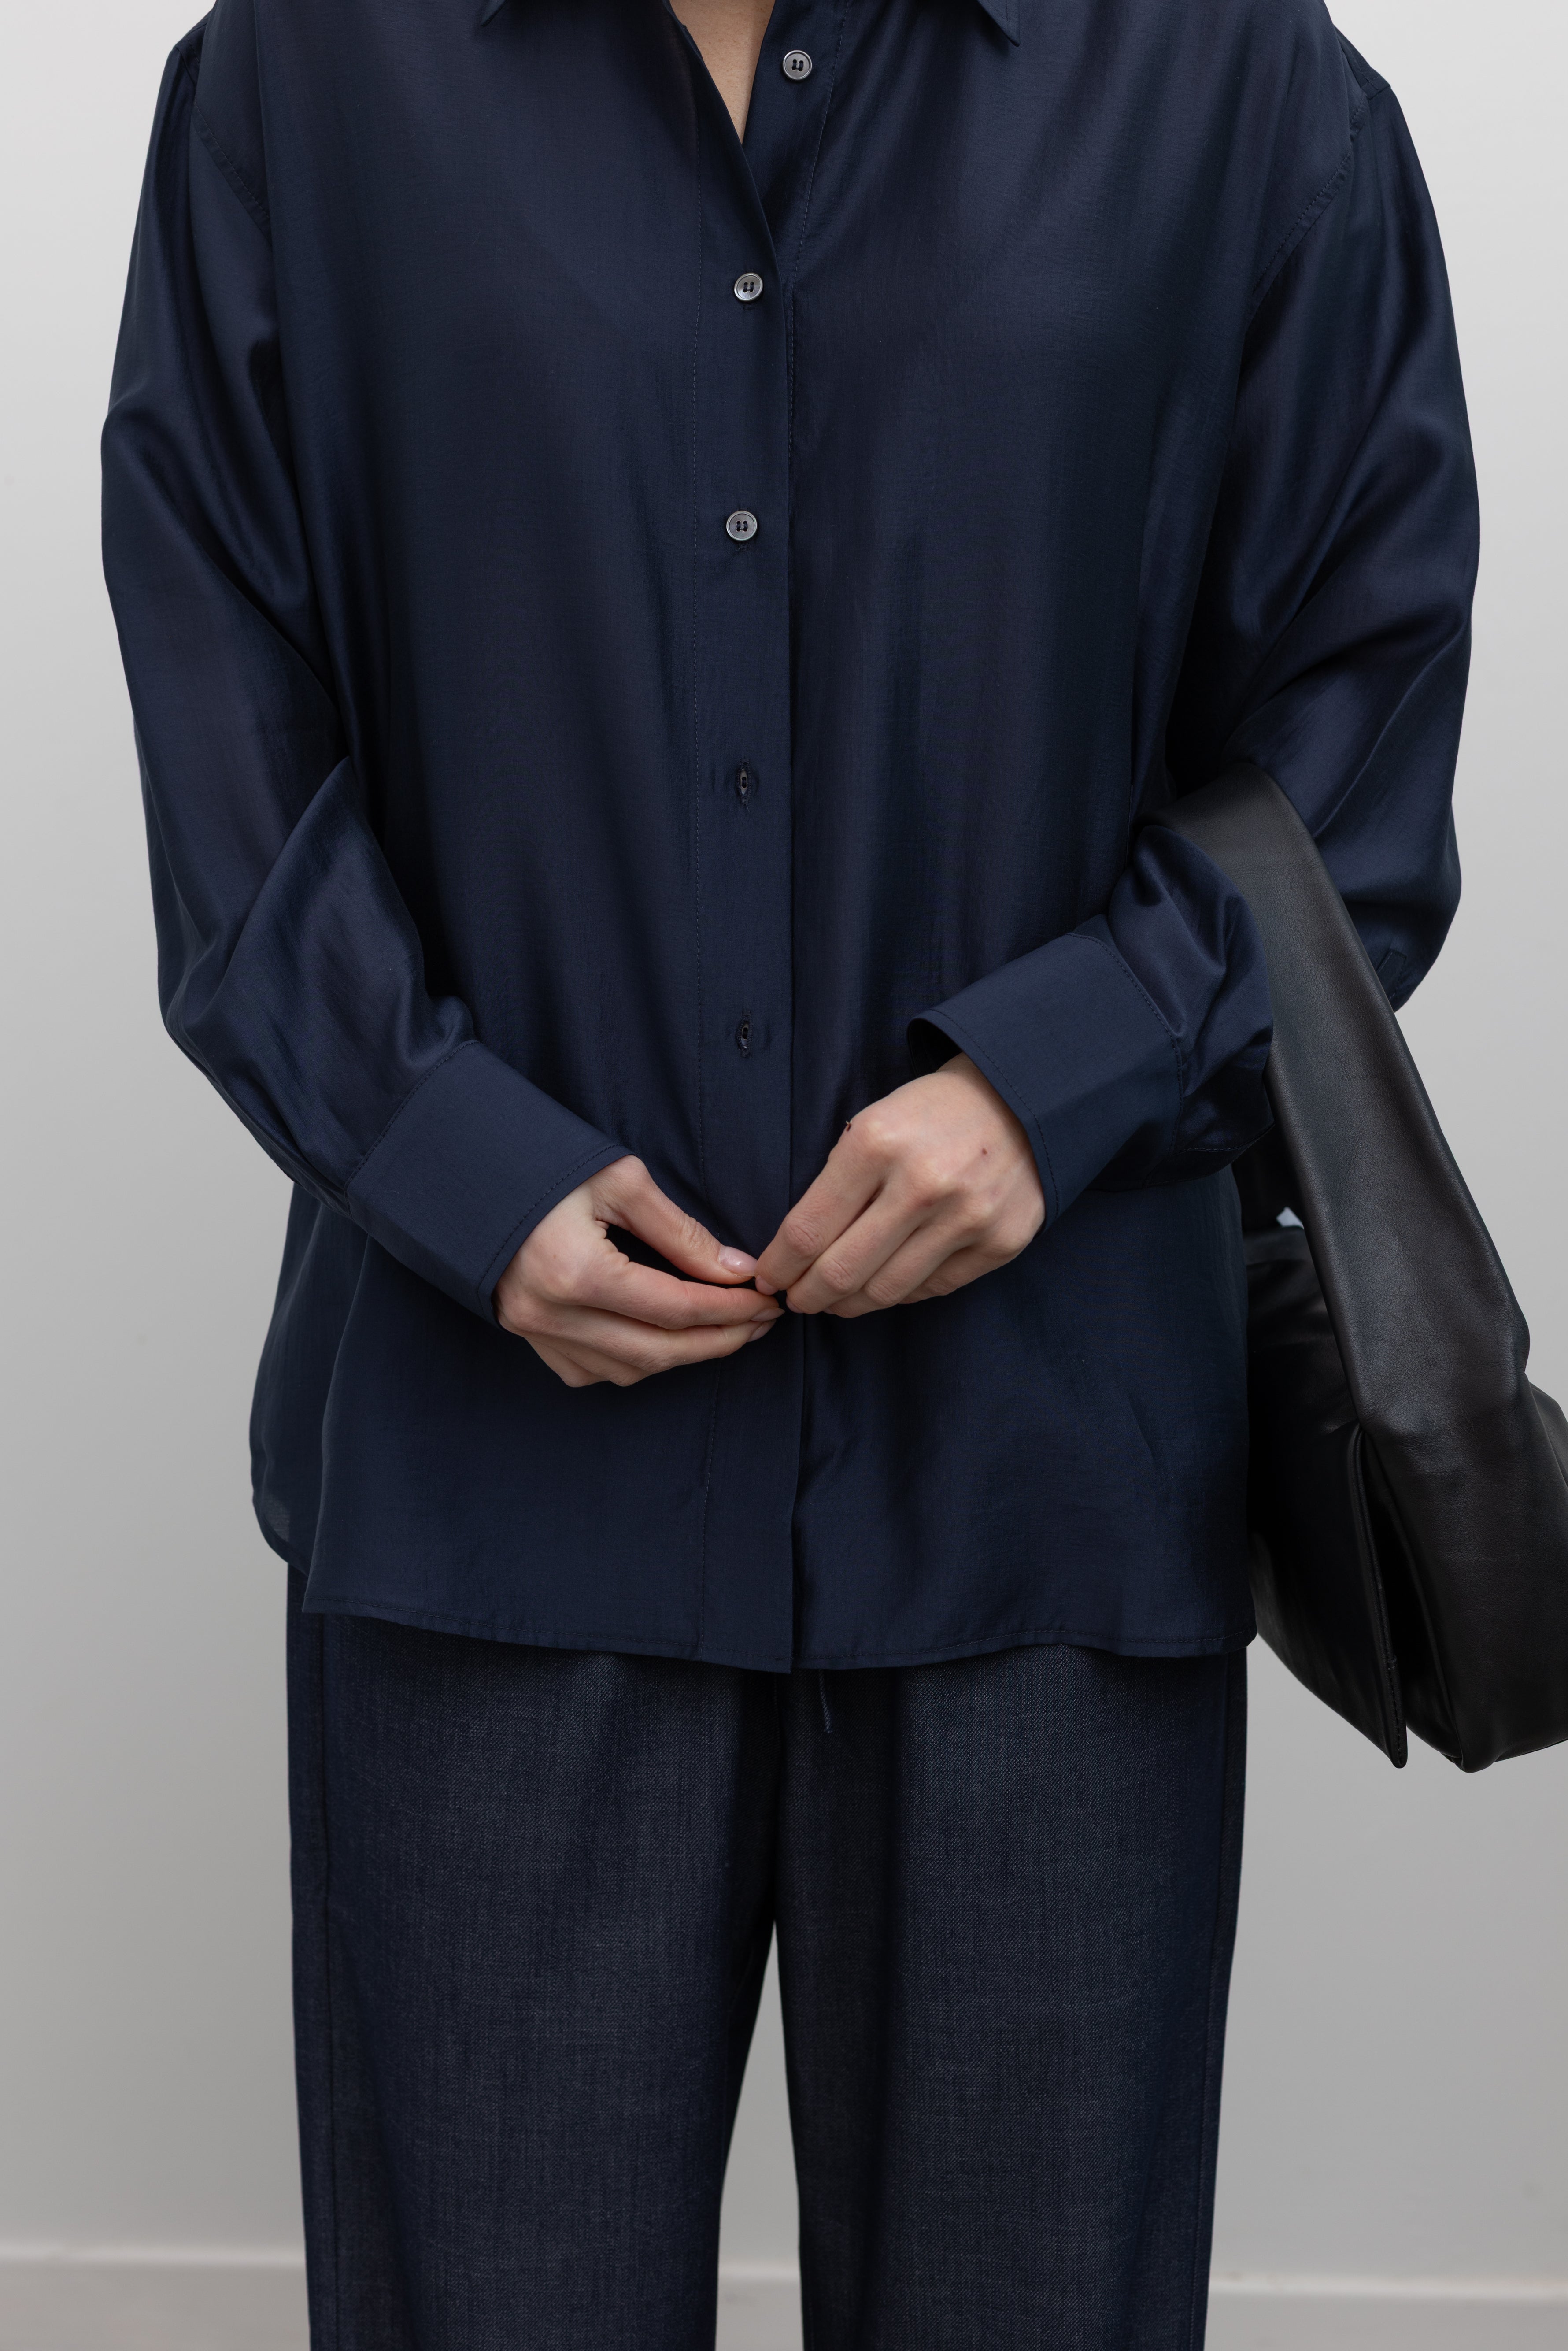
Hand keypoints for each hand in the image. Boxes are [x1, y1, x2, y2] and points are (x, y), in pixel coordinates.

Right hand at [494, 1157, 781, 1386]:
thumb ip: (680, 1232)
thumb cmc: (543, 1165)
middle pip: (659, 1351)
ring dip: (682, 1355)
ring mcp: (535, 1333)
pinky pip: (593, 1371)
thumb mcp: (619, 1181)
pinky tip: (662, 1339)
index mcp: (576, 1272)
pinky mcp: (527, 1338)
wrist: (468, 1174)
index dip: (731, 1309)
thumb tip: (736, 1271)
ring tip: (724, 1330)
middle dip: (720, 1341)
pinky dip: (636, 1362)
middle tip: (761, 1323)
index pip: (676, 1308)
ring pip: (629, 1370)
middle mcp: (552, 1315)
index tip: (767, 1299)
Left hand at [753, 1054, 1044, 1315]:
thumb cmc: (929, 1115)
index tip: (768, 1278)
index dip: (779, 1266)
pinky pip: (932, 1288)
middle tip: (797, 1300)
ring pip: (886, 1290)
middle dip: (807, 1296)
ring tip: (835, 1301)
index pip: (807, 1231)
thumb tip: (797, 1254)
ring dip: (849, 1304)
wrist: (1019, 1099)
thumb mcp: (870, 1124)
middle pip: (841, 1271)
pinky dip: (900, 1293)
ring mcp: (967, 1217)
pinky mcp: (1000, 1242)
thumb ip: (836, 1185)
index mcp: (877, 1144)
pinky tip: (884, 1285)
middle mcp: (923, 1185)